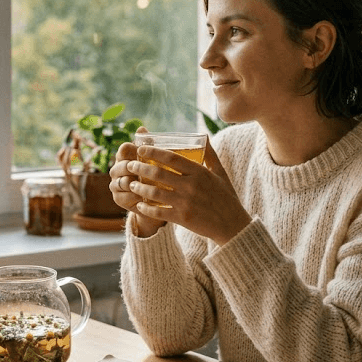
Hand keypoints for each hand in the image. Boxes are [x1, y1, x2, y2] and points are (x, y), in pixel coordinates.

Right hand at [109, 128, 165, 236]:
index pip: (124, 148)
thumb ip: (148, 145)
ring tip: (151, 185)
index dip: (136, 150)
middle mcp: (116, 170)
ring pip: (123, 181)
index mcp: (124, 157)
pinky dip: (137, 196)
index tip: (148, 154)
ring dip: (137, 183)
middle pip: (123, 165)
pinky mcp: (118, 198)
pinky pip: (126, 196)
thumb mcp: (152, 159)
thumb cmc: (153, 175)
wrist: (152, 200)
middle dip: (137, 168)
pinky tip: (148, 196)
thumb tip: (141, 128)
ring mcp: (115, 185)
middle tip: (152, 171)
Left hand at [124, 137, 251, 244]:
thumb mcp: (220, 173)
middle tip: (129, 164)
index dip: (152, 151)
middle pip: (158, 173)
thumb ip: (210, 154)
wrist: (232, 225)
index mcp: (199, 172)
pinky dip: (146, 208)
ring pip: (155, 193)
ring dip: (140, 187)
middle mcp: (191, 186)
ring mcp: (186, 203)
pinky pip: (159, 212)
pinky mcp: (183, 218)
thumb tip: (203, 135)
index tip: (141, 149)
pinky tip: (139, 204)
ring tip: (131, 183)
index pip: (170, 157)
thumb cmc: (226, 197)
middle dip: (140, 167)